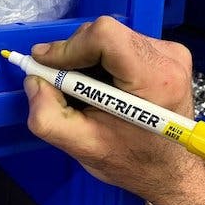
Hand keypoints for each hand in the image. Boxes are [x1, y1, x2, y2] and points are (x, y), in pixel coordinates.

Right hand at [23, 16, 195, 200]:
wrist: (169, 169)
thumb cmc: (131, 162)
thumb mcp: (82, 147)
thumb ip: (48, 117)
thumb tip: (33, 80)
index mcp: (154, 80)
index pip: (105, 36)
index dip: (68, 47)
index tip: (45, 66)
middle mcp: (167, 56)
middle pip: (104, 34)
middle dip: (73, 56)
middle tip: (60, 86)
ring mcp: (170, 51)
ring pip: (109, 37)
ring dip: (85, 59)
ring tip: (83, 91)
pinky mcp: (166, 53)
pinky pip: (120, 44)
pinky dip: (99, 61)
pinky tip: (100, 88)